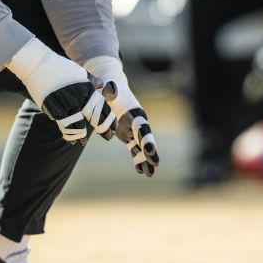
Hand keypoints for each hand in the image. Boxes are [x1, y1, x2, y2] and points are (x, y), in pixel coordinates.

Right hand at [6, 39, 113, 143]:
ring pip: (78, 125)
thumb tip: (101, 84)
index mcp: (87, 88)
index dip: (109, 121)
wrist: (37, 65)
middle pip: (94, 119)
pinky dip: (68, 134)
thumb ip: (91, 80)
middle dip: (103, 130)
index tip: (113, 129)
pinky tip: (71, 140)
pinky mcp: (53, 109)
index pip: (102, 108)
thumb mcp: (78, 71)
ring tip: (83, 142)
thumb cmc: (59, 67)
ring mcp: (66, 103)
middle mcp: (79, 96)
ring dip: (81, 136)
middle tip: (108, 138)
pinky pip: (64, 126)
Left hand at [85, 58, 159, 175]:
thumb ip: (109, 90)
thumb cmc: (108, 87)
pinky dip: (138, 160)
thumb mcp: (107, 88)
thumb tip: (110, 88)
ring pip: (142, 147)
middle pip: (146, 139)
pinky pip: (135, 150)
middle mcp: (138, 122)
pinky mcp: (128, 135)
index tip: (149, 149)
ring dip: (146, 160)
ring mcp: (133, 130)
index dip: (146, 138)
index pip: (142, 127)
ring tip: (149, 174)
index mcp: (135, 112)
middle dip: (151, 151)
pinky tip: (141, 172)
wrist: (109, 88)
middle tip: (155, 163)